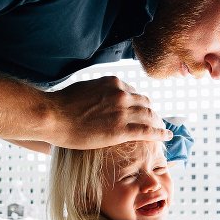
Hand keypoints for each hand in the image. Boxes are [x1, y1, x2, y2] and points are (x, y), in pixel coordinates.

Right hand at [48, 76, 171, 149]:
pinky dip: (160, 133)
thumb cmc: (60, 106)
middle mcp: (121, 94)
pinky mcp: (121, 130)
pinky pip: (147, 131)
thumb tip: (95, 98)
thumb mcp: (82, 89)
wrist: (53, 116)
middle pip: (145, 103)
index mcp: (112, 83)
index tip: (142, 109)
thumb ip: (95, 92)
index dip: (140, 102)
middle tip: (156, 120)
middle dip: (152, 112)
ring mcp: (123, 111)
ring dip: (158, 123)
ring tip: (163, 129)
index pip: (133, 92)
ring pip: (149, 116)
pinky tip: (167, 137)